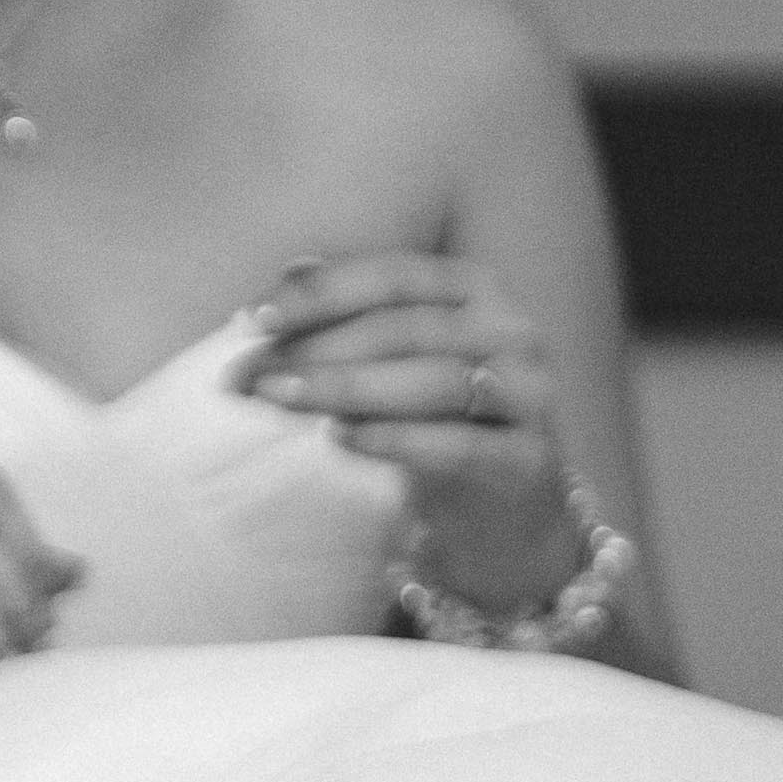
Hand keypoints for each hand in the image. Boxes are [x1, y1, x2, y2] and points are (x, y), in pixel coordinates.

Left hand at [232, 255, 582, 615]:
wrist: (505, 513)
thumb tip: (291, 269)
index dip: (323, 294)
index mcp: (477, 290)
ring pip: (435, 382)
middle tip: (252, 373)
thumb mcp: (393, 360)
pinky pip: (459, 446)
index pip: (394, 276)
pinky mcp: (527, 461)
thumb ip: (348, 314)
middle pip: (409, 328)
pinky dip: (395, 440)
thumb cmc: (439, 420)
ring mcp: (530, 396)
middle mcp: (513, 331)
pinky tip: (339, 439)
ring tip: (280, 399)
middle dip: (321, 348)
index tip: (252, 319)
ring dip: (348, 389)